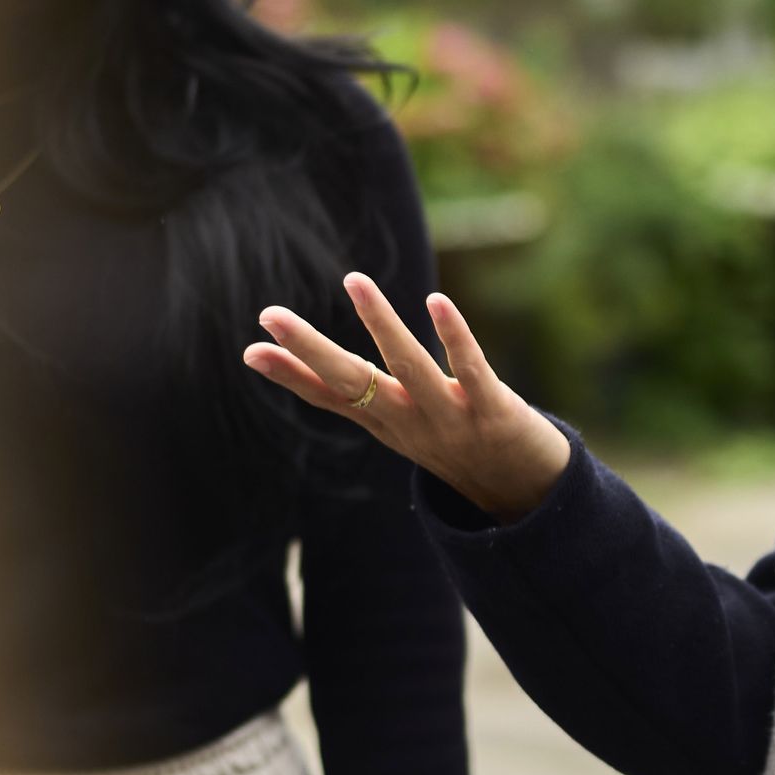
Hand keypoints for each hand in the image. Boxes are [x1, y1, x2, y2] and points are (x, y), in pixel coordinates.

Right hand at [244, 275, 570, 521]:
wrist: (525, 493)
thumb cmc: (454, 447)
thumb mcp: (399, 425)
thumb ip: (361, 396)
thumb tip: (324, 374)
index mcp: (386, 421)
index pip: (329, 397)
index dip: (290, 376)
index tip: (249, 350)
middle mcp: (410, 420)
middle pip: (352, 382)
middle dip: (310, 349)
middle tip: (270, 314)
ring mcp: (451, 417)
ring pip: (410, 367)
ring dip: (381, 324)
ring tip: (354, 281)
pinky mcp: (494, 411)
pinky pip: (472, 369)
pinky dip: (454, 336)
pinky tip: (437, 301)